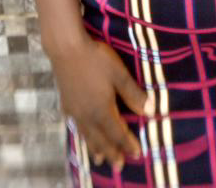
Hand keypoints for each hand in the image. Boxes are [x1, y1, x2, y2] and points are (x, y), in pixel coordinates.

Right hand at [50, 32, 153, 172]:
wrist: (66, 48)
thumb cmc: (96, 59)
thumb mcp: (119, 74)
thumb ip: (133, 94)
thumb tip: (149, 111)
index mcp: (102, 110)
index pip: (117, 133)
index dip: (128, 144)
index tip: (137, 154)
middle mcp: (87, 115)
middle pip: (101, 139)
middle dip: (111, 153)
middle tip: (119, 166)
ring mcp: (75, 110)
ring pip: (87, 135)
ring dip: (95, 148)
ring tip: (98, 159)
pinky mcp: (66, 102)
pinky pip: (76, 126)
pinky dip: (81, 134)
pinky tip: (81, 132)